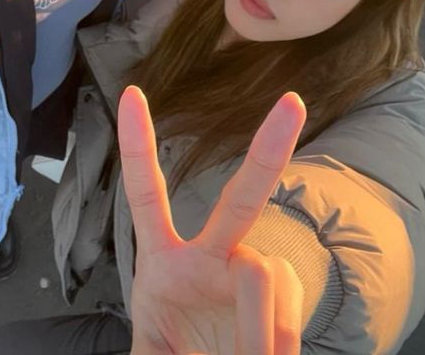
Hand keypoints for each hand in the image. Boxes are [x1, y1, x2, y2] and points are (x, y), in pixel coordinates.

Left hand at [118, 86, 305, 354]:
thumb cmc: (175, 353)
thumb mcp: (152, 348)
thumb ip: (158, 342)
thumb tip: (197, 334)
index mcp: (164, 262)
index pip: (147, 196)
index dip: (138, 148)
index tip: (131, 95)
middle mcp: (210, 258)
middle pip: (240, 202)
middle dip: (266, 152)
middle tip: (292, 104)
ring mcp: (250, 276)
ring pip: (264, 274)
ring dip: (257, 324)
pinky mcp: (284, 301)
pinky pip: (288, 308)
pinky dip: (278, 338)